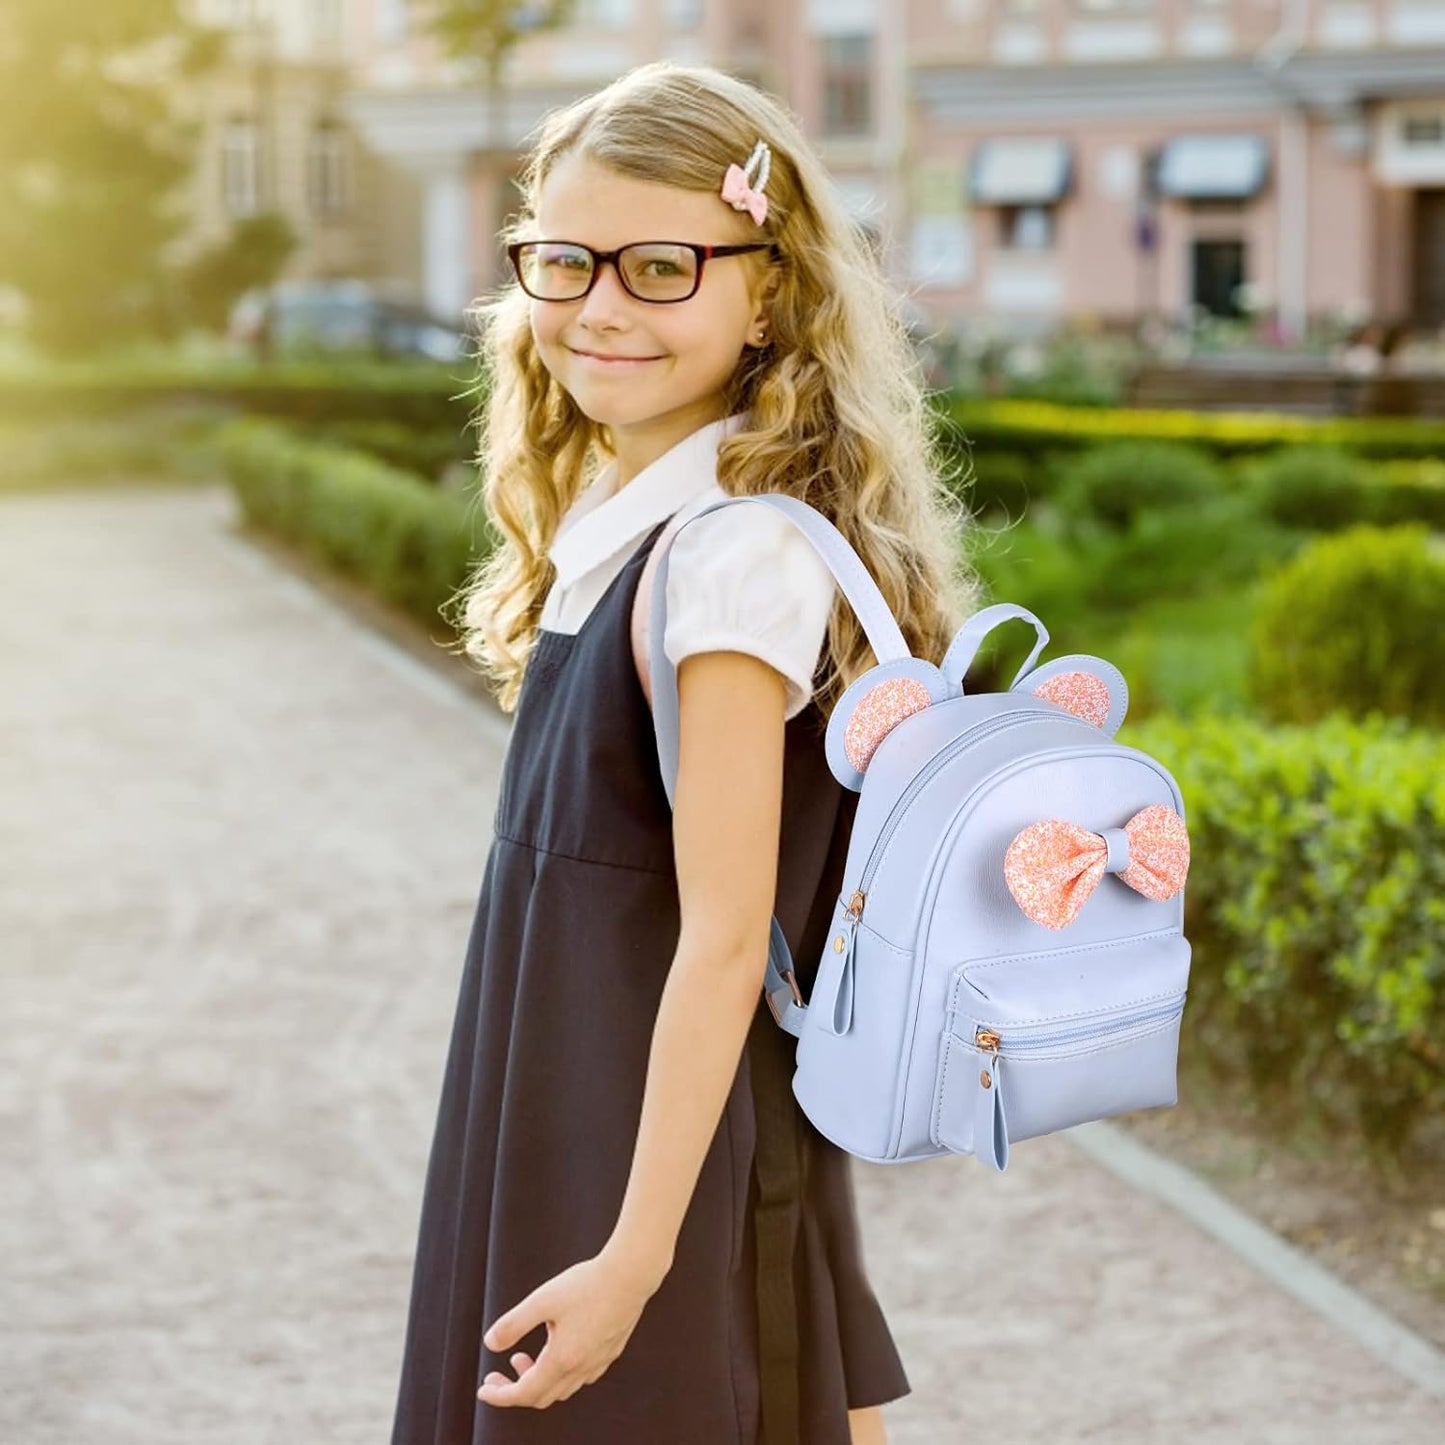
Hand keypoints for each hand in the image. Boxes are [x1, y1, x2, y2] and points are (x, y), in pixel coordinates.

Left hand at [476, 1243, 666, 1409]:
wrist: (631, 1274)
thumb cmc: (588, 1284)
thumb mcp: (543, 1299)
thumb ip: (514, 1324)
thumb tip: (490, 1344)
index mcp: (562, 1360)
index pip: (524, 1394)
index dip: (500, 1395)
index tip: (483, 1389)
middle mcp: (581, 1368)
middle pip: (542, 1396)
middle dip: (515, 1389)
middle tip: (497, 1374)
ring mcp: (598, 1362)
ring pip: (561, 1389)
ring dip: (537, 1380)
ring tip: (522, 1357)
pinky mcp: (610, 1352)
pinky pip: (579, 1377)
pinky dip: (558, 1373)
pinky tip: (555, 1348)